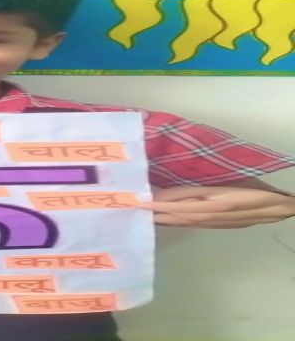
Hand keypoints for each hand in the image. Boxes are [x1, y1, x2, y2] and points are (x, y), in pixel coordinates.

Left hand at [140, 186, 294, 228]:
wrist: (280, 207)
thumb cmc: (255, 190)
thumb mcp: (229, 184)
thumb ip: (202, 189)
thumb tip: (172, 192)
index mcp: (214, 200)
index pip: (178, 200)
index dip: (157, 202)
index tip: (137, 201)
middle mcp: (211, 213)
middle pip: (175, 214)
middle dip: (153, 213)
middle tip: (130, 210)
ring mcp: (214, 221)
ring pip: (181, 220)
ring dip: (161, 219)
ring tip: (140, 216)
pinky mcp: (217, 224)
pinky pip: (190, 223)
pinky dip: (174, 221)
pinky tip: (162, 220)